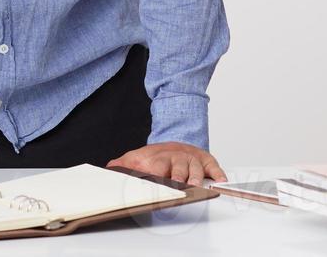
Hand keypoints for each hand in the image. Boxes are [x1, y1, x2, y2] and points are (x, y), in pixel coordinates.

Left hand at [108, 142, 225, 185]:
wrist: (173, 138)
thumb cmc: (154, 156)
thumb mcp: (134, 158)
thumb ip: (120, 165)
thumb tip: (108, 169)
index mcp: (156, 159)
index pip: (156, 168)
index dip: (156, 178)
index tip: (156, 186)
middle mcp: (174, 157)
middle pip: (176, 167)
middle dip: (177, 178)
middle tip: (177, 186)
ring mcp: (189, 157)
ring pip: (194, 166)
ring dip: (195, 176)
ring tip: (195, 185)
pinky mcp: (204, 159)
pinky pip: (212, 165)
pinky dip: (217, 172)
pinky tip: (219, 179)